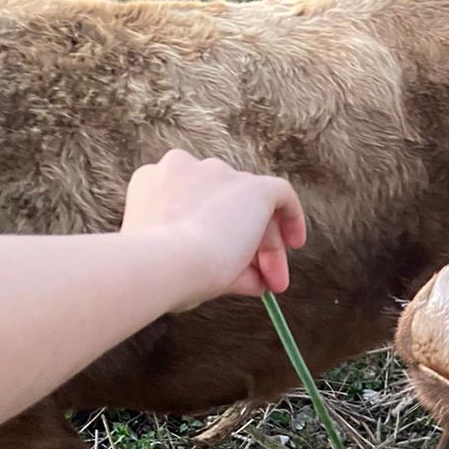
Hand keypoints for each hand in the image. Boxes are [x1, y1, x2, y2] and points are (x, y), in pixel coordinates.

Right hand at [121, 149, 306, 308]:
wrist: (165, 264)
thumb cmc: (161, 274)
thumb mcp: (181, 265)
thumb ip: (213, 262)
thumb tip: (251, 281)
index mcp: (153, 183)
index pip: (195, 206)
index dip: (215, 236)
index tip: (229, 267)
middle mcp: (182, 168)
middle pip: (224, 204)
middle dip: (245, 243)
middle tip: (261, 278)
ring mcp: (216, 173)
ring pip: (250, 205)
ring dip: (265, 243)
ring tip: (275, 279)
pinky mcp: (250, 185)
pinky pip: (280, 193)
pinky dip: (291, 216)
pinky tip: (295, 242)